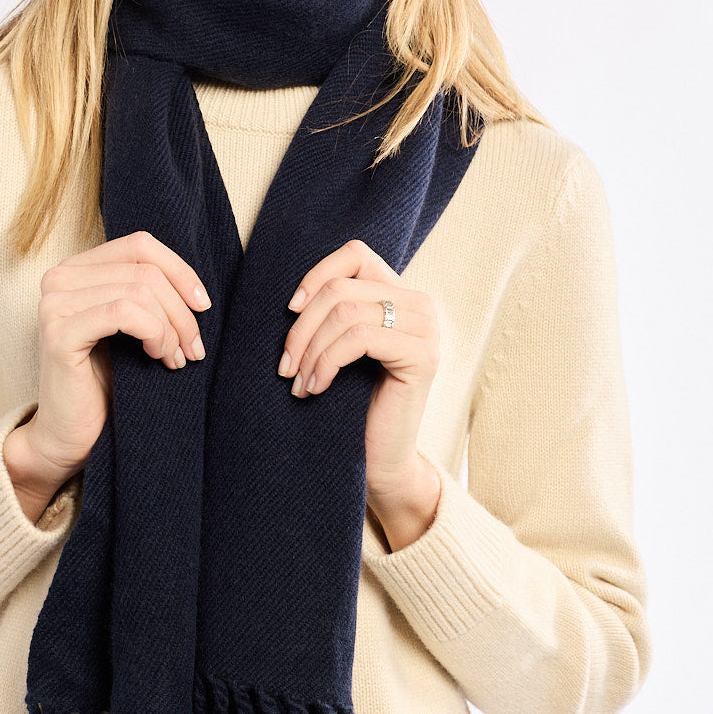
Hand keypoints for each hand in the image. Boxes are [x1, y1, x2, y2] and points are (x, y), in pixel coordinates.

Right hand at [4, 230, 210, 521]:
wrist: (70, 435)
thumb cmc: (107, 383)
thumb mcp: (134, 329)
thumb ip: (151, 295)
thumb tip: (197, 286)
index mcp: (77, 269)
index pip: (140, 244)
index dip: (180, 270)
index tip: (203, 306)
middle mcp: (59, 278)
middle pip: (145, 270)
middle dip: (180, 310)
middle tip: (192, 348)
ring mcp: (54, 304)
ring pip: (139, 290)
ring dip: (170, 327)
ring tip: (175, 358)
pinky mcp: (58, 333)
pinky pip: (124, 312)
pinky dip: (153, 332)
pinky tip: (157, 357)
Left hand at [278, 238, 442, 542]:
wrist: (380, 459)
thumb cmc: (354, 403)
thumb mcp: (340, 347)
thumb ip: (334, 311)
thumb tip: (293, 295)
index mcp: (402, 295)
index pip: (356, 254)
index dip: (317, 274)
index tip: (290, 310)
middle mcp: (422, 306)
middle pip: (343, 288)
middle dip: (302, 327)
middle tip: (285, 365)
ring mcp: (427, 329)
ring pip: (346, 313)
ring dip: (310, 350)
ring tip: (298, 381)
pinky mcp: (422, 356)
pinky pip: (359, 339)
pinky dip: (326, 362)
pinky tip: (315, 388)